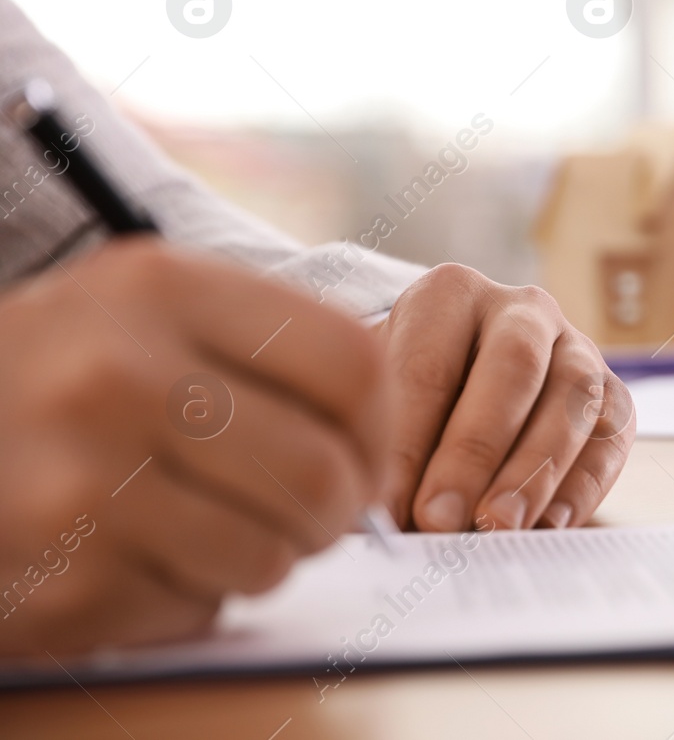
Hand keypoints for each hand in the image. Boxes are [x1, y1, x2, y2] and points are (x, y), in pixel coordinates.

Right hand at [0, 240, 387, 653]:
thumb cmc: (68, 370)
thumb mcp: (154, 306)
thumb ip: (271, 345)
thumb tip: (384, 441)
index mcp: (161, 288)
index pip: (351, 363)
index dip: (382, 426)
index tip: (364, 453)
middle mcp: (116, 376)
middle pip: (321, 471)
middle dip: (336, 511)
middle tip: (315, 514)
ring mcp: (81, 484)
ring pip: (270, 555)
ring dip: (268, 558)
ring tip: (224, 529)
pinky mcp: (63, 582)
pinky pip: (199, 609)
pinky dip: (193, 596)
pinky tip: (145, 555)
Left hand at [377, 264, 632, 533]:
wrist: (465, 382)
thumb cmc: (412, 397)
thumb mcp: (382, 399)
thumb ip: (382, 446)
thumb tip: (375, 522)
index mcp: (451, 294)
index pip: (429, 365)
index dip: (406, 442)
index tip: (384, 509)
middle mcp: (523, 310)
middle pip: (511, 369)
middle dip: (474, 451)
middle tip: (438, 519)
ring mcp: (578, 349)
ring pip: (573, 399)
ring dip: (535, 471)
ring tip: (496, 527)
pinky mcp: (615, 395)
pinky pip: (610, 438)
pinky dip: (582, 487)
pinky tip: (548, 527)